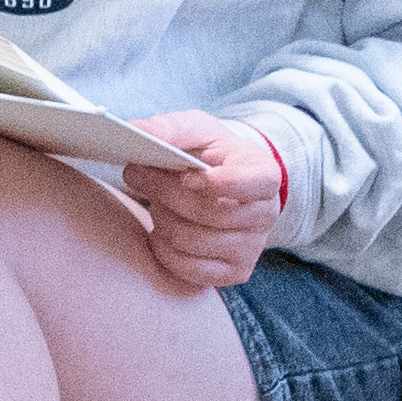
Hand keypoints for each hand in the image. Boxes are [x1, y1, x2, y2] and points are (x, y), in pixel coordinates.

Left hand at [119, 111, 286, 290]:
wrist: (221, 183)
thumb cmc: (208, 153)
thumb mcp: (195, 130)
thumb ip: (169, 128)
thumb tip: (137, 131)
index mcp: (264, 174)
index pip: (251, 183)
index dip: (218, 183)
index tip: (186, 176)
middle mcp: (266, 214)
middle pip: (211, 213)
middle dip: (164, 192)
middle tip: (135, 173)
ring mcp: (252, 248)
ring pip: (194, 241)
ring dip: (161, 219)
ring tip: (153, 202)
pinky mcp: (233, 272)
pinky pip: (189, 269)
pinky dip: (163, 249)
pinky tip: (159, 230)